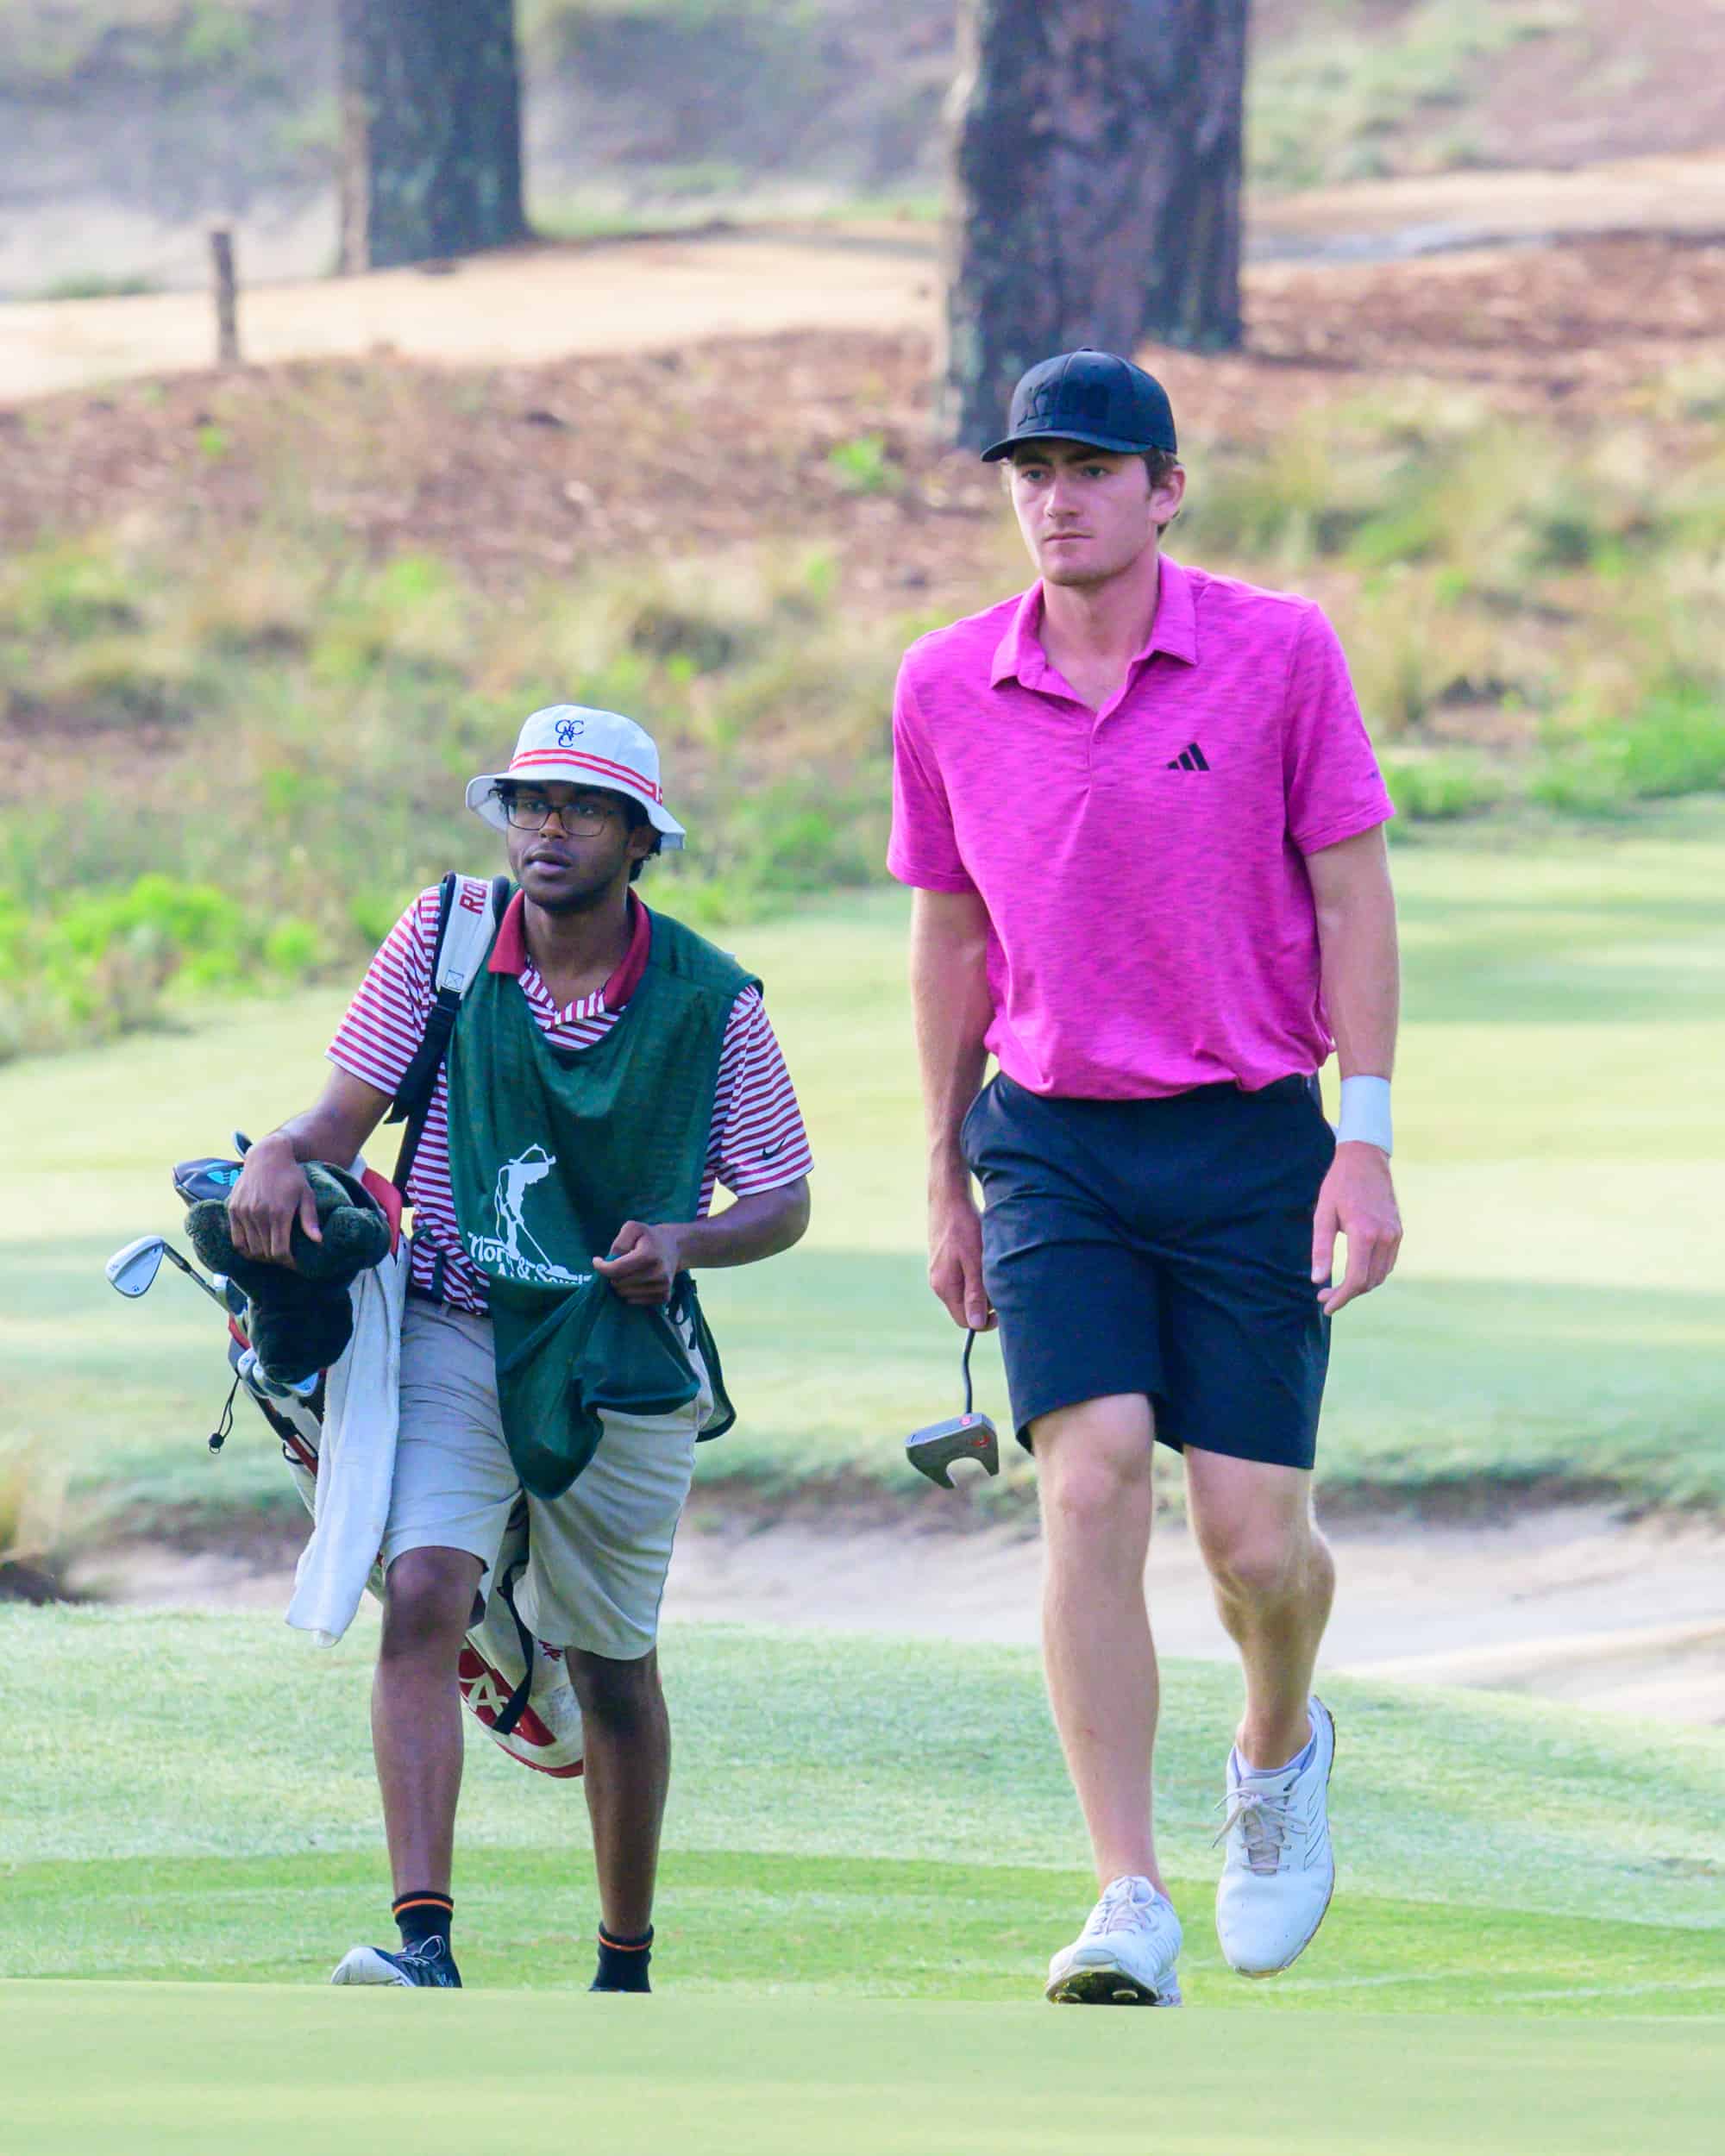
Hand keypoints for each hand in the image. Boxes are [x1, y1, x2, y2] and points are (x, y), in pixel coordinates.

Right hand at [227, 1134, 320, 1266]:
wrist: (267, 1156)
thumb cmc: (291, 1176)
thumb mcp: (306, 1194)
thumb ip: (309, 1218)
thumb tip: (318, 1241)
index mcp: (279, 1213)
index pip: (279, 1251)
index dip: (287, 1262)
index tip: (295, 1263)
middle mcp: (258, 1214)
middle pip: (264, 1253)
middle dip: (276, 1260)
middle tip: (285, 1259)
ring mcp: (243, 1212)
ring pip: (250, 1249)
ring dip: (261, 1256)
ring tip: (272, 1254)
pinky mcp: (233, 1209)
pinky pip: (236, 1239)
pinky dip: (245, 1248)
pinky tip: (256, 1248)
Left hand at [594, 1220, 683, 1306]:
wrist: (675, 1247)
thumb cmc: (649, 1237)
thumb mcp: (633, 1228)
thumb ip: (619, 1242)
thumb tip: (610, 1261)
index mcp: (648, 1255)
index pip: (617, 1269)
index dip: (602, 1267)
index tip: (597, 1261)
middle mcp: (658, 1273)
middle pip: (619, 1284)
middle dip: (613, 1275)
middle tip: (619, 1265)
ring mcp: (663, 1286)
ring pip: (626, 1295)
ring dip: (621, 1285)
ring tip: (629, 1273)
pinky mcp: (664, 1297)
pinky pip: (636, 1302)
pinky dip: (631, 1294)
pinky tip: (636, 1282)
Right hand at [928, 1184, 994, 1331]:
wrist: (948, 1198)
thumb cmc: (964, 1227)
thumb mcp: (975, 1261)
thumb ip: (975, 1294)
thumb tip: (976, 1325)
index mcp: (945, 1287)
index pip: (965, 1321)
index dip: (986, 1320)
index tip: (1004, 1306)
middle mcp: (938, 1284)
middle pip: (965, 1308)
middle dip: (985, 1303)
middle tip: (1000, 1282)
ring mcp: (939, 1272)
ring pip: (965, 1292)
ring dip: (981, 1287)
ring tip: (992, 1266)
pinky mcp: (943, 1262)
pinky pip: (962, 1278)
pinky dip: (975, 1274)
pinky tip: (982, 1256)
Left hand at [1311, 1142, 1401, 1315]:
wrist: (1365, 1160)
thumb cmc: (1338, 1185)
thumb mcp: (1322, 1214)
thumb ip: (1321, 1248)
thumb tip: (1317, 1280)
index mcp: (1364, 1234)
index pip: (1356, 1279)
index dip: (1341, 1298)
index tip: (1326, 1306)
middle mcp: (1385, 1237)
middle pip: (1370, 1282)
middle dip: (1347, 1294)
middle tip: (1324, 1295)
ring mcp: (1395, 1235)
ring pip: (1381, 1275)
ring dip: (1360, 1286)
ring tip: (1337, 1287)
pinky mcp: (1398, 1231)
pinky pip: (1388, 1263)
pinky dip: (1373, 1274)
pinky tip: (1355, 1272)